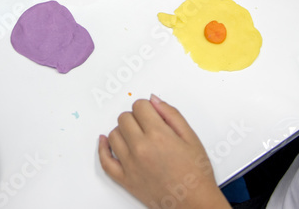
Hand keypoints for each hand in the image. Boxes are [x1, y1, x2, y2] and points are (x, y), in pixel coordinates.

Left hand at [98, 96, 227, 208]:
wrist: (195, 203)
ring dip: (123, 131)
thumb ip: (171, 114)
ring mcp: (130, 165)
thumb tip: (154, 100)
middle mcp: (141, 148)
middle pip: (124, 118)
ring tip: (135, 135)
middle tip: (146, 125)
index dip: (147, 107)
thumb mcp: (191, 137)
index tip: (151, 113)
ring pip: (113, 134)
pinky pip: (105, 161)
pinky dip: (103, 149)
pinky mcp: (125, 179)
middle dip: (135, 117)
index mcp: (158, 135)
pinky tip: (105, 141)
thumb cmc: (196, 175)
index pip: (139, 106)